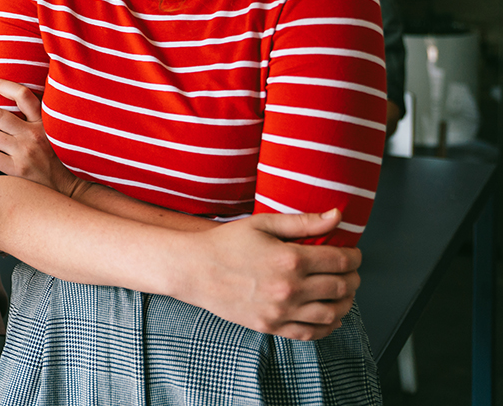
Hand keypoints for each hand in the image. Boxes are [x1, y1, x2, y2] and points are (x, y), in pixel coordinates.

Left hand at [0, 78, 77, 195]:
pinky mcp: (18, 170)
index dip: (1, 84)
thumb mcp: (54, 132)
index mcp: (43, 121)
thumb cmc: (57, 157)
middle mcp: (34, 134)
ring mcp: (25, 152)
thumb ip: (36, 119)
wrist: (69, 187)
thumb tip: (9, 106)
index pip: (22, 94)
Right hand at [181, 209, 359, 339]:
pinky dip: (327, 326)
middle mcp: (290, 288)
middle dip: (353, 278)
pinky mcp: (272, 326)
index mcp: (291, 259)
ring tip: (342, 293)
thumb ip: (302, 222)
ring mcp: (282, 311)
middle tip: (350, 272)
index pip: (341, 261)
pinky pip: (311, 333)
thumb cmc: (225, 244)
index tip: (353, 254)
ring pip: (332, 313)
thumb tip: (336, 216)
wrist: (194, 270)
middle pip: (342, 287)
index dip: (354, 257)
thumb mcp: (262, 224)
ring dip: (345, 303)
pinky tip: (328, 316)